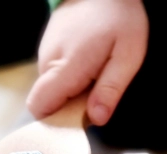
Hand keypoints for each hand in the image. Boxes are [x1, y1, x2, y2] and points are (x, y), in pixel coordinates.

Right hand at [26, 0, 147, 125]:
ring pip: (50, 90)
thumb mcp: (128, 56)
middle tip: (95, 96)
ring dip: (70, 94)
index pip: (39, 106)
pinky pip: (53, 77)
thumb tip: (97, 119)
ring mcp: (45, 54)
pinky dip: (68, 80)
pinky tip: (87, 67)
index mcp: (66, 66)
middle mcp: (48, 61)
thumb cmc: (119, 18)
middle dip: (68, 109)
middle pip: (46, 102)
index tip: (79, 120)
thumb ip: (110, 89)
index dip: (55, 121)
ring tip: (94, 77)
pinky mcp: (47, 49)